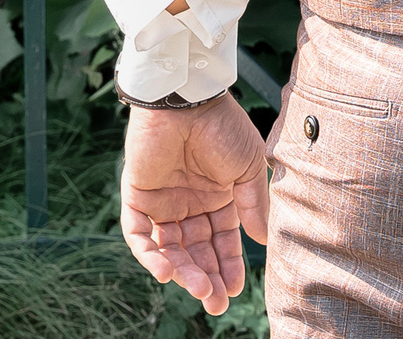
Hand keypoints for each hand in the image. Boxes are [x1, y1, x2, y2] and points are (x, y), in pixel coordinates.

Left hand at [120, 93, 270, 314]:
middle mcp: (188, 202)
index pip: (221, 240)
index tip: (235, 289)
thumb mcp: (248, 168)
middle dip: (207, 277)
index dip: (228, 265)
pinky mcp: (136, 195)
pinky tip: (167, 272)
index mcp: (217, 196)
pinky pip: (138, 234)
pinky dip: (150, 255)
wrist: (188, 99)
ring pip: (169, 248)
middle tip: (216, 302)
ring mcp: (161, 200)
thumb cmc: (222, 126)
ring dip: (183, 271)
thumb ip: (253, 205)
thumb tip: (265, 241)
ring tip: (199, 289)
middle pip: (195, 250)